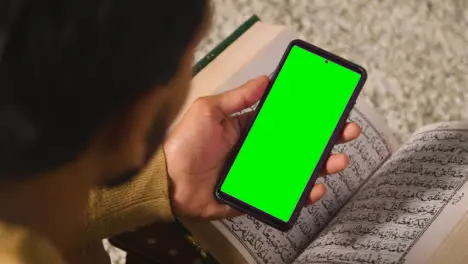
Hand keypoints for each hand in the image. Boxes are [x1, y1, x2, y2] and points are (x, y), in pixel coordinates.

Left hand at [164, 75, 360, 219]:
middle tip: (346, 134)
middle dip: (325, 141)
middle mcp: (257, 152)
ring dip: (321, 166)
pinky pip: (282, 196)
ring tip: (336, 160)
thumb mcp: (210, 111)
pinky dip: (301, 194)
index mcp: (249, 130)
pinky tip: (313, 187)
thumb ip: (238, 97)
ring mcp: (257, 174)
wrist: (166, 181)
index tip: (330, 111)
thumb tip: (265, 79)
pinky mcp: (254, 196)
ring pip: (296, 171)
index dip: (309, 117)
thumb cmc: (184, 144)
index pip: (286, 122)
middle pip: (298, 147)